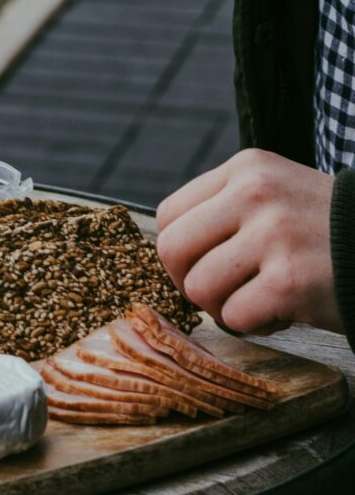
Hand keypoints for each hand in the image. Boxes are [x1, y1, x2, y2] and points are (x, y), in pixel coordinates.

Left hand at [155, 149, 342, 335]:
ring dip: (222, 307)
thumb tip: (168, 249)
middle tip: (219, 293)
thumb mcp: (276, 193)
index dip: (177, 252)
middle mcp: (255, 193)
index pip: (169, 214)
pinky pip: (234, 316)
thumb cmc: (326, 232)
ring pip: (199, 287)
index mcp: (245, 169)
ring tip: (257, 300)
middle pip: (172, 250)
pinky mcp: (290, 279)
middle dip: (188, 283)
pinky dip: (254, 325)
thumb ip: (224, 208)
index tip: (199, 266)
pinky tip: (284, 312)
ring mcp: (273, 234)